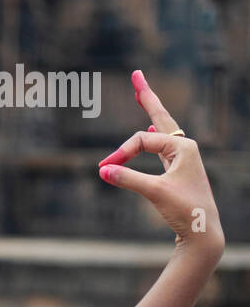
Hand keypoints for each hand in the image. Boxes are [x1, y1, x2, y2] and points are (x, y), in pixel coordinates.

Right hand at [98, 72, 223, 262]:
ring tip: (141, 93)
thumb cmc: (185, 210)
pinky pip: (160, 144)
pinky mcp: (176, 170)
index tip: (104, 168)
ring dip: (149, 111)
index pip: (142, 140)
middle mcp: (184, 147)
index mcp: (183, 146)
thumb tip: (102, 170)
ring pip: (161, 128)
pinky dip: (152, 134)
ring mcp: (181, 158)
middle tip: (137, 75)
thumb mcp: (155, 192)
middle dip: (146, 96)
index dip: (121, 152)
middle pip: (160, 116)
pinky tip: (151, 129)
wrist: (203, 232)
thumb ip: (128, 178)